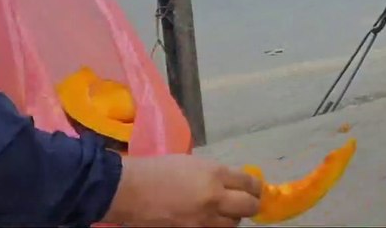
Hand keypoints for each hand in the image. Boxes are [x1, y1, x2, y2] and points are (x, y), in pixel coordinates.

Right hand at [103, 155, 262, 226]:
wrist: (130, 190)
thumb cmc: (158, 170)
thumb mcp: (192, 163)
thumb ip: (214, 173)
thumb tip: (232, 181)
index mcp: (214, 174)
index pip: (249, 183)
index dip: (255, 186)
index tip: (254, 188)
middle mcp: (214, 198)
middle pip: (249, 206)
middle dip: (251, 203)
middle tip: (247, 202)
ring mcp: (203, 220)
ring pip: (233, 224)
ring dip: (232, 218)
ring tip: (225, 212)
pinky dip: (216, 227)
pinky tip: (210, 221)